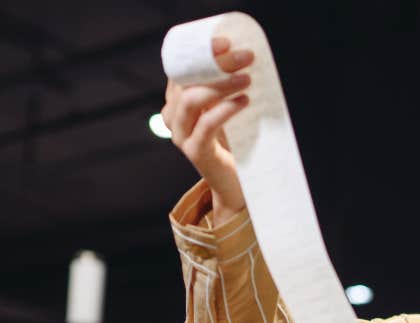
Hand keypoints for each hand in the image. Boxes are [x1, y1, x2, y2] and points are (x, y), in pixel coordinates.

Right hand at [161, 36, 252, 224]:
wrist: (237, 183)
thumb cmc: (234, 141)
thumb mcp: (225, 107)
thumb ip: (224, 86)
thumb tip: (242, 56)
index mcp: (177, 102)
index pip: (181, 70)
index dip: (201, 54)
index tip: (224, 43)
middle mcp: (173, 117)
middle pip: (186, 82)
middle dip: (215, 66)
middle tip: (245, 58)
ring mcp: (181, 136)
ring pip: (191, 100)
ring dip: (220, 86)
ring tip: (246, 79)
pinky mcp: (195, 152)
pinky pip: (206, 124)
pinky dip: (225, 109)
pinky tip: (243, 101)